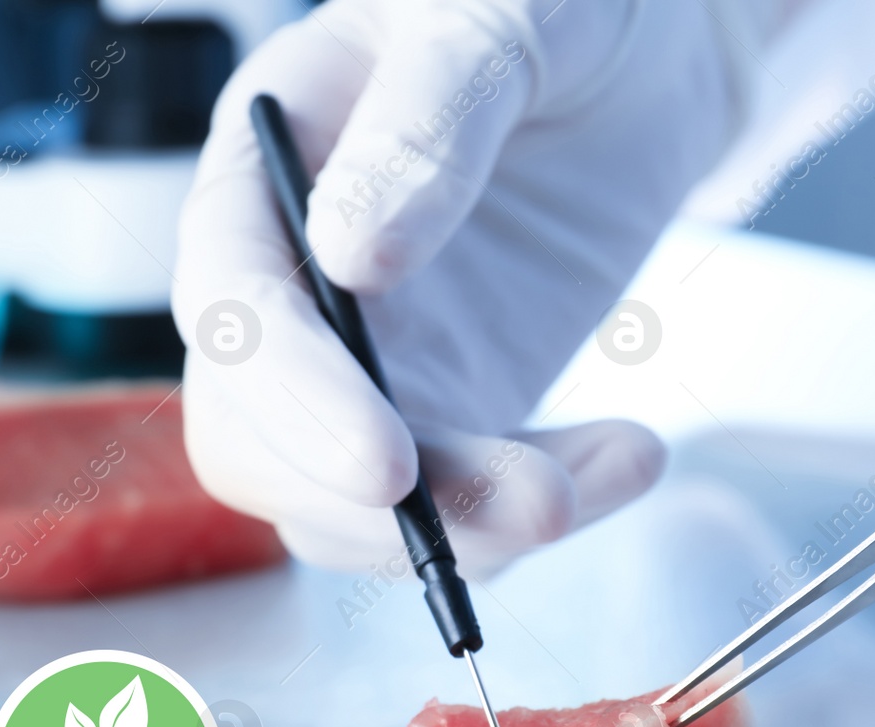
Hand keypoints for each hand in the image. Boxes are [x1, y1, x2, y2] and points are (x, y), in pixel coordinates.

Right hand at [173, 0, 746, 570]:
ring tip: (603, 474)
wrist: (644, 48)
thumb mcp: (489, 23)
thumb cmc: (551, 4)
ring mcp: (371, 363)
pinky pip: (460, 502)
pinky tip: (624, 458)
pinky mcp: (453, 406)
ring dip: (470, 527)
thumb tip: (351, 256)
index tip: (385, 462)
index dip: (292, 398)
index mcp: (262, 177)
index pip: (230, 312)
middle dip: (373, 507)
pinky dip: (537, 510)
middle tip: (524, 503)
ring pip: (355, 505)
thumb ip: (425, 124)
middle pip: (258, 444)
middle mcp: (293, 287)